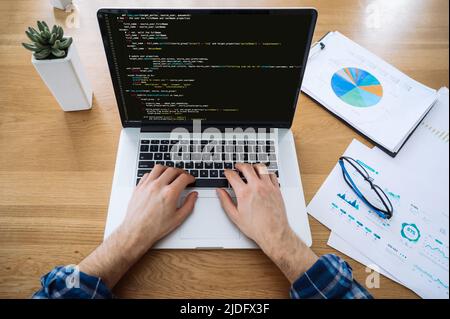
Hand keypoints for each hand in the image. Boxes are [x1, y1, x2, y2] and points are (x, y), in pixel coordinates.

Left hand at [78, 165, 196, 287]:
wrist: (137, 232)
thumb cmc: (156, 227)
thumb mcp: (178, 218)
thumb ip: (189, 204)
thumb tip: (193, 195)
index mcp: (170, 193)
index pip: (183, 177)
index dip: (190, 177)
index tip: (191, 180)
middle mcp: (158, 186)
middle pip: (172, 170)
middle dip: (181, 172)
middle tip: (183, 176)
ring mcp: (147, 186)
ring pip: (159, 168)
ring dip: (167, 169)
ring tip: (171, 174)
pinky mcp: (139, 187)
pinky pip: (148, 174)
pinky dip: (155, 174)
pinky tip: (157, 179)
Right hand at [217, 163, 317, 282]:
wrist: (273, 233)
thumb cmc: (256, 227)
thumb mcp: (235, 216)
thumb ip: (225, 201)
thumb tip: (220, 192)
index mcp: (244, 193)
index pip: (233, 176)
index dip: (227, 172)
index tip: (227, 172)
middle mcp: (256, 187)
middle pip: (247, 167)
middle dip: (240, 165)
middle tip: (237, 167)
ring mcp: (268, 187)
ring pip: (261, 168)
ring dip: (253, 166)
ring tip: (250, 168)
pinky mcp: (276, 189)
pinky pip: (271, 174)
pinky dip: (266, 172)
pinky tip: (263, 175)